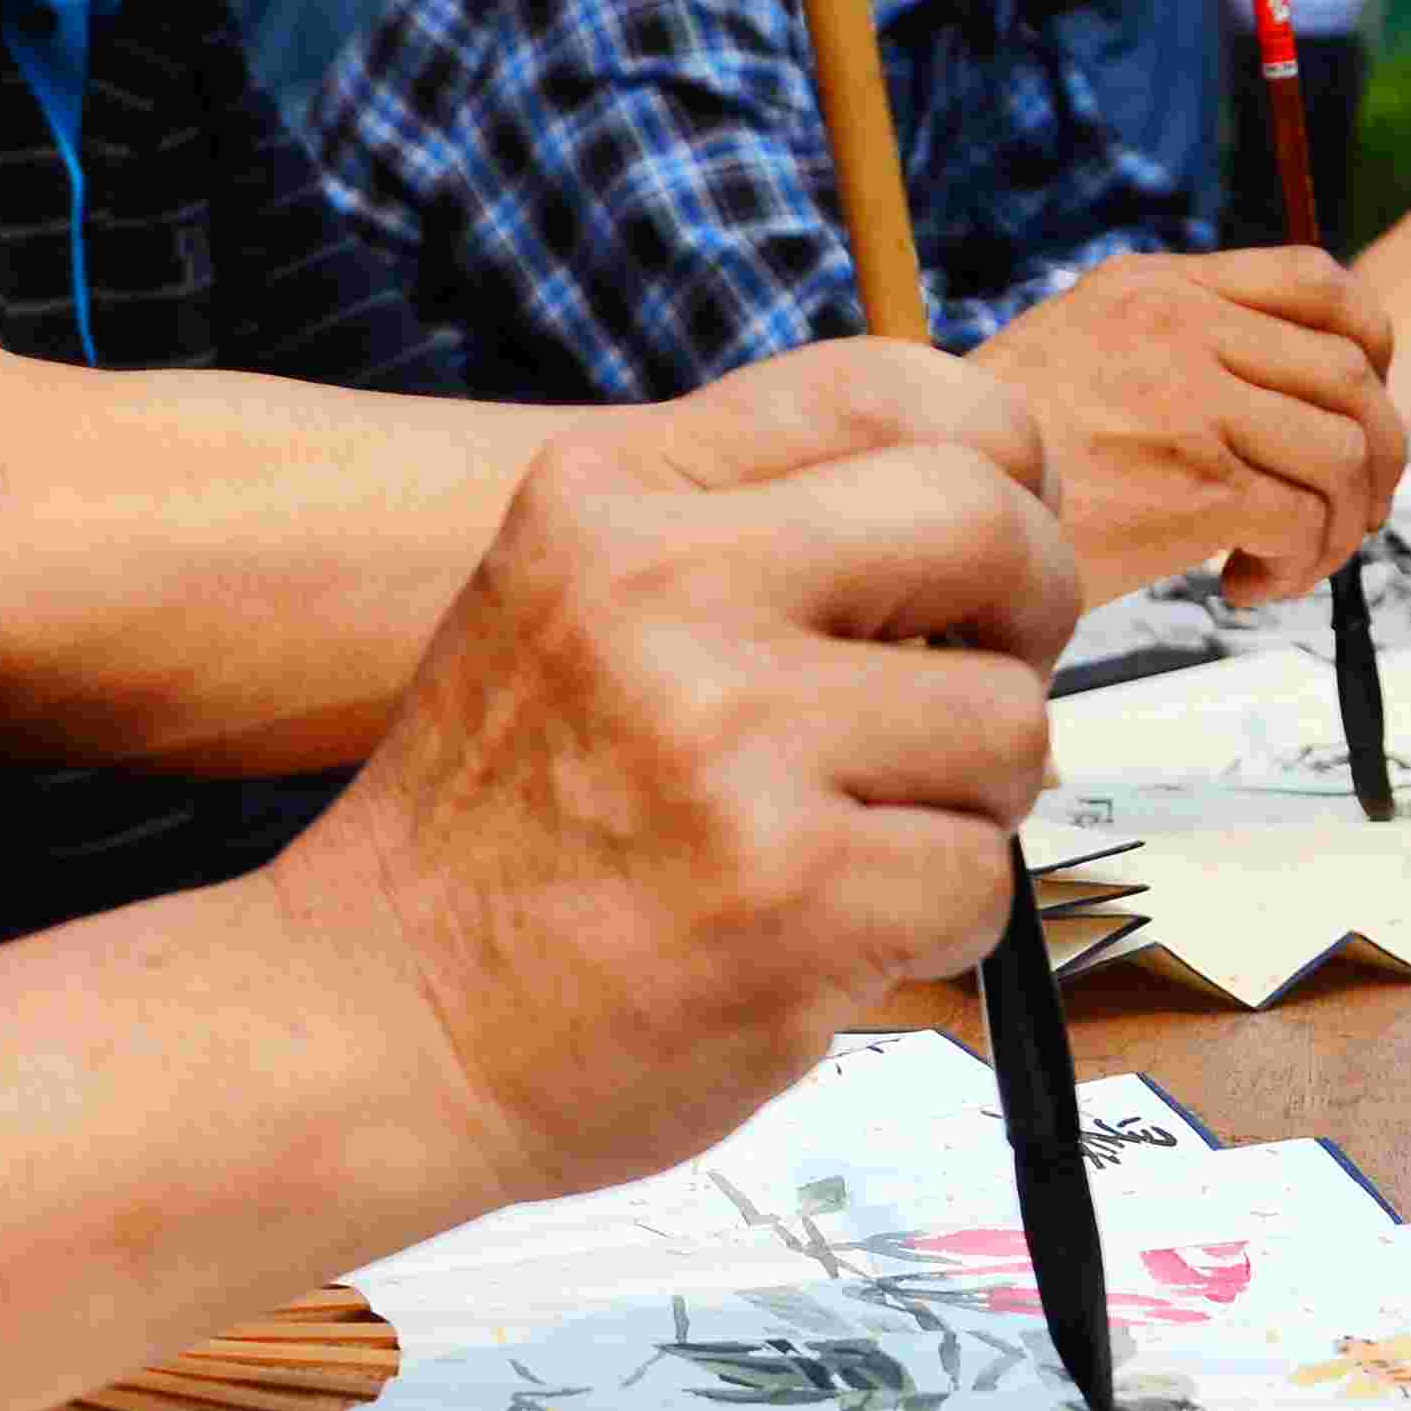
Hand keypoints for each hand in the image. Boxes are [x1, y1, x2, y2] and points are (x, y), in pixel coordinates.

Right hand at [274, 341, 1075, 1197]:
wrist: (382, 1023)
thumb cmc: (497, 832)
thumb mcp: (567, 604)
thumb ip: (740, 537)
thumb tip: (984, 518)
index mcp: (611, 498)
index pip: (887, 387)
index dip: (991, 467)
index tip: (977, 558)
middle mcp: (666, 592)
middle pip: (986, 522)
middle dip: (1028, 612)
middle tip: (969, 692)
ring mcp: (733, 744)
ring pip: (1008, 724)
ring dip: (964, 803)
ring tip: (846, 843)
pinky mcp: (795, 894)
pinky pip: (983, 879)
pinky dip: (933, 927)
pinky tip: (825, 939)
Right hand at [969, 249, 1405, 605]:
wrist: (929, 506)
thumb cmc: (996, 459)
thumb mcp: (1073, 354)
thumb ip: (1168, 348)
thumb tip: (1282, 398)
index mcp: (1152, 287)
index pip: (1314, 280)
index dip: (1369, 346)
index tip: (1357, 408)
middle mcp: (1178, 326)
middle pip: (1352, 374)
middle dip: (1376, 457)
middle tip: (1346, 513)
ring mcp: (1189, 398)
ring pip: (1346, 452)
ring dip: (1340, 524)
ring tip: (1289, 559)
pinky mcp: (1195, 481)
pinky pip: (1306, 519)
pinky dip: (1298, 565)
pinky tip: (1244, 585)